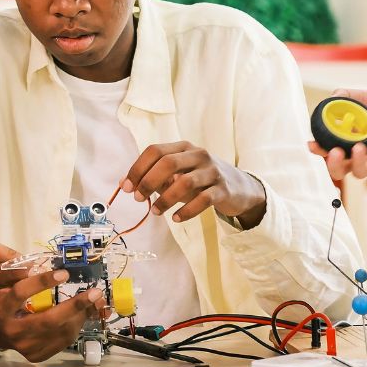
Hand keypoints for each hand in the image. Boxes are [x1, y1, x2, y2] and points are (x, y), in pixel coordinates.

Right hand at [0, 267, 105, 360]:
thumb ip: (16, 270)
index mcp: (2, 308)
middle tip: (94, 293)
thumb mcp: (1, 280)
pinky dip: (76, 326)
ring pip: (60, 332)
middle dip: (74, 306)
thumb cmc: (1, 300)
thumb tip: (38, 263)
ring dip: (80, 315)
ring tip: (91, 302)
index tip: (64, 273)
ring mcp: (25, 346)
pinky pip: (63, 341)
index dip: (42, 282)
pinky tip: (81, 314)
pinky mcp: (36, 355)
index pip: (21, 293)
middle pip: (48, 320)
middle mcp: (13, 330)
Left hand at [122, 141, 266, 226]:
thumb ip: (157, 178)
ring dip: (165, 199)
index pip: (154, 150)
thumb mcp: (179, 175)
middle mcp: (198, 154)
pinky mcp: (223, 189)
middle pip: (167, 162)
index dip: (137, 168)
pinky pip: (202, 200)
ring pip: (184, 182)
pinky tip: (176, 218)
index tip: (126, 187)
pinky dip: (186, 211)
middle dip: (148, 182)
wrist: (240, 188)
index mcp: (183, 147)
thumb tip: (129, 185)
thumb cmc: (201, 181)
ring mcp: (212, 171)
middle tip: (138, 198)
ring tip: (156, 212)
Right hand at [307, 89, 366, 179]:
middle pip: (338, 169)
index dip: (319, 149)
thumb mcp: (366, 99)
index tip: (313, 144)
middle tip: (335, 152)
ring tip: (360, 146)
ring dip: (356, 161)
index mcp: (346, 140)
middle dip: (333, 163)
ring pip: (358, 172)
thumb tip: (333, 96)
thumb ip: (348, 96)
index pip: (327, 149)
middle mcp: (356, 154)